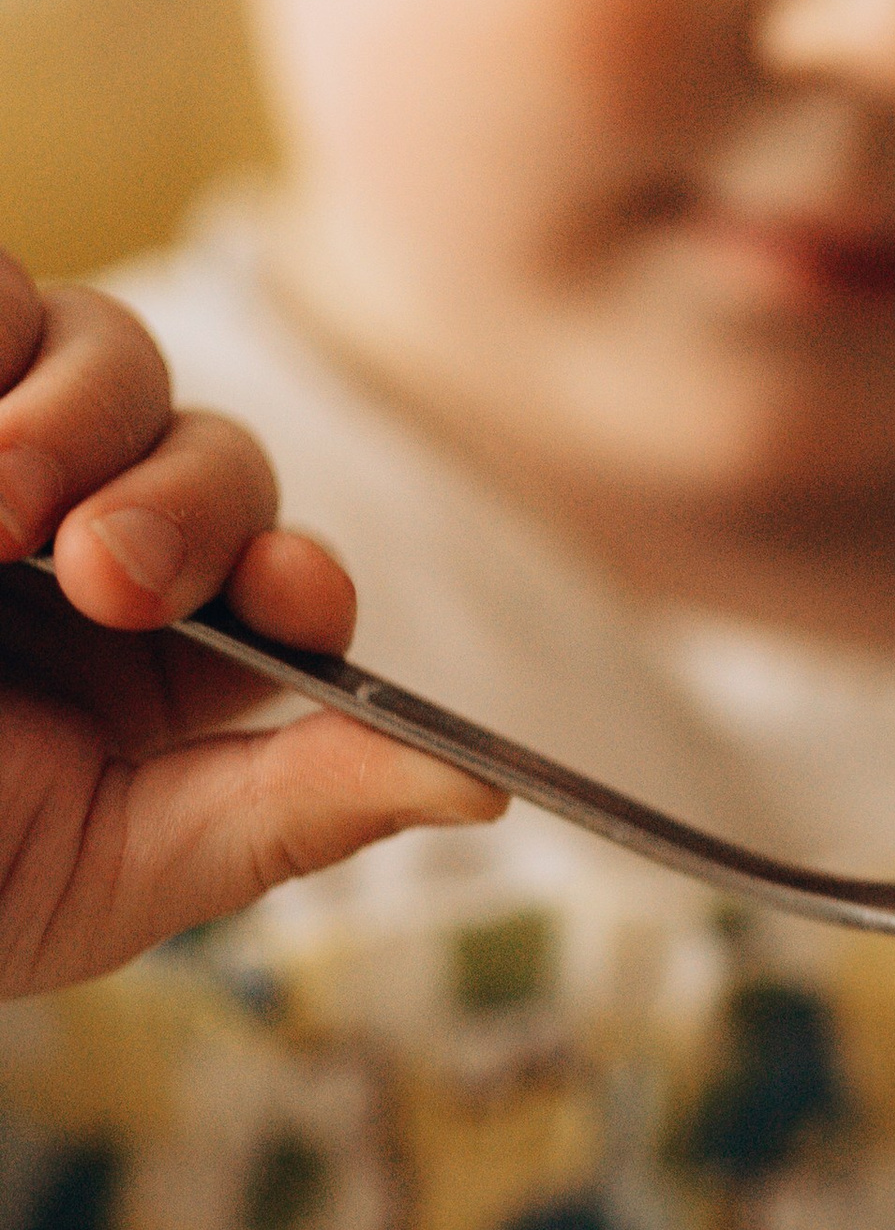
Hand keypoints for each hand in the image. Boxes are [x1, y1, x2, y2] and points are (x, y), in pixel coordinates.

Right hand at [0, 256, 501, 994]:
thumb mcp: (99, 877)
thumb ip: (283, 816)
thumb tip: (479, 779)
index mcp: (154, 657)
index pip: (280, 574)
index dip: (300, 573)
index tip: (288, 599)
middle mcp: (80, 534)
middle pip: (210, 450)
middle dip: (186, 505)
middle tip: (100, 577)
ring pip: (105, 352)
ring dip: (80, 418)